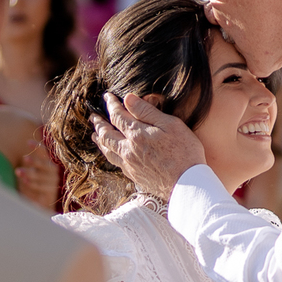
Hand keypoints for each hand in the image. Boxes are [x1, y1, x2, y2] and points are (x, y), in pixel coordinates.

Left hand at [16, 140, 60, 210]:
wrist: (40, 204)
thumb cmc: (31, 185)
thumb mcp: (29, 172)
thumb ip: (27, 164)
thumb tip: (19, 158)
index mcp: (47, 162)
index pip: (44, 152)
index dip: (37, 147)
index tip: (28, 142)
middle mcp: (52, 170)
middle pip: (44, 164)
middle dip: (34, 161)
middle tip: (24, 158)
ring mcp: (53, 181)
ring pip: (41, 175)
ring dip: (29, 173)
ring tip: (18, 171)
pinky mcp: (51, 192)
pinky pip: (41, 187)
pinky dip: (32, 184)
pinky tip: (25, 181)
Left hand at [90, 92, 206, 201]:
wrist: (188, 185)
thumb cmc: (184, 152)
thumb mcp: (170, 125)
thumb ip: (147, 112)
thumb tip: (128, 98)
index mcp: (137, 134)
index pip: (118, 116)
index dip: (111, 104)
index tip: (107, 97)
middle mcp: (128, 150)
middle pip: (106, 134)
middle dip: (99, 123)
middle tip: (93, 116)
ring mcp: (129, 165)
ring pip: (107, 150)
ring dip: (100, 140)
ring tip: (95, 135)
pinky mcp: (134, 176)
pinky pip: (115, 163)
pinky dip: (108, 154)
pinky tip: (111, 153)